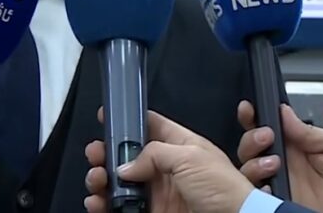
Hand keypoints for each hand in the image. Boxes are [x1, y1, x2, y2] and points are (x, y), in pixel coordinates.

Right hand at [84, 108, 254, 212]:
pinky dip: (105, 204)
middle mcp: (168, 168)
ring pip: (121, 182)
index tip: (107, 117)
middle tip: (96, 153)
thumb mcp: (190, 158)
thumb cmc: (226, 189)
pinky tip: (98, 201)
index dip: (129, 120)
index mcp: (181, 146)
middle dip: (107, 153)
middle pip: (128, 156)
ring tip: (96, 179)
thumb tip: (127, 164)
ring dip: (103, 178)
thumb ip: (154, 154)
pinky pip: (123, 207)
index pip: (151, 126)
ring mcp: (160, 193)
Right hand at [237, 101, 322, 212]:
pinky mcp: (281, 200)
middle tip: (267, 136)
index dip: (252, 116)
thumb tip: (282, 110)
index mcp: (294, 142)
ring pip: (248, 168)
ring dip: (254, 161)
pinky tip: (268, 183)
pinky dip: (257, 188)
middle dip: (251, 137)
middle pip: (250, 145)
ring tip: (275, 162)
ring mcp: (281, 181)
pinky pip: (258, 194)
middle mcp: (283, 160)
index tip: (248, 109)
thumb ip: (307, 131)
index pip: (265, 125)